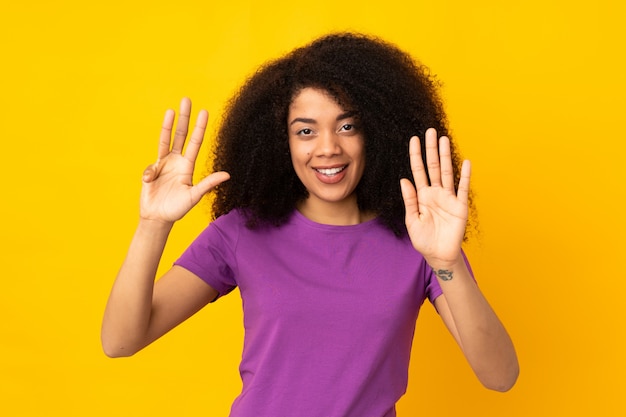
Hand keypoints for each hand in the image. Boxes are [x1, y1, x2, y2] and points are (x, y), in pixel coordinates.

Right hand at [140, 98, 229, 223]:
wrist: (158, 218)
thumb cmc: (177, 209)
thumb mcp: (194, 196)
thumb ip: (208, 184)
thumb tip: (227, 174)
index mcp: (188, 166)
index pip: (195, 142)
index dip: (199, 127)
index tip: (204, 112)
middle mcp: (177, 161)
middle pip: (181, 135)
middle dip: (185, 118)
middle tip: (187, 99)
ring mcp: (163, 164)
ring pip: (166, 140)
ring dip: (168, 125)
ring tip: (171, 110)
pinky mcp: (151, 170)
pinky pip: (151, 165)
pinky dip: (151, 171)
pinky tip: (150, 181)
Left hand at [400, 128, 469, 267]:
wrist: (438, 256)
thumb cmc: (424, 239)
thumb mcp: (411, 219)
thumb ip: (409, 200)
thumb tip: (404, 179)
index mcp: (422, 195)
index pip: (418, 170)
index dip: (416, 155)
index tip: (414, 139)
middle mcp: (435, 193)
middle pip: (433, 166)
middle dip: (431, 149)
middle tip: (430, 131)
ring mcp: (448, 198)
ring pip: (446, 172)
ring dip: (445, 156)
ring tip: (444, 139)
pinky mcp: (460, 206)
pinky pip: (462, 188)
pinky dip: (464, 176)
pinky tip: (465, 162)